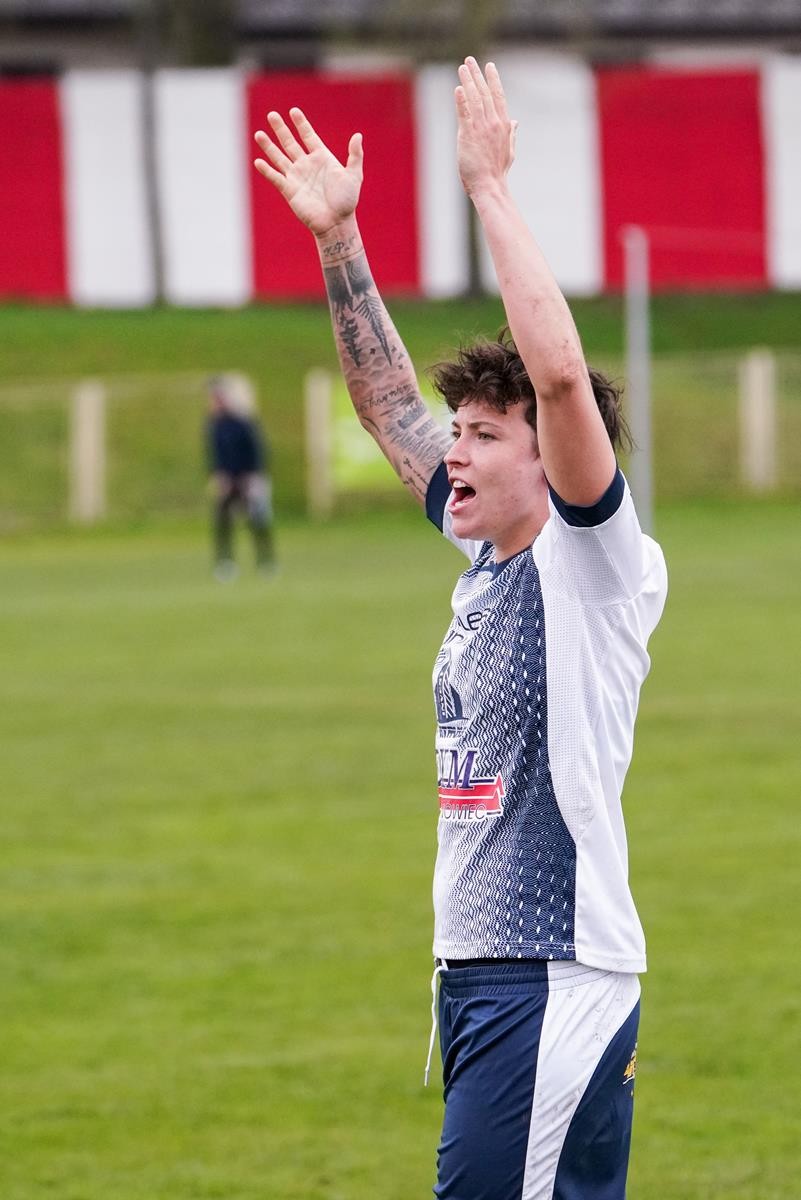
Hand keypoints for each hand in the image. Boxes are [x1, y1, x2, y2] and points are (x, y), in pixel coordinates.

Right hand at [254, 108, 362, 236]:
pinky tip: (258, 161)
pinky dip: (267, 170)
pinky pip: (276, 178)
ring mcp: (297, 177)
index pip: (308, 136)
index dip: (301, 124)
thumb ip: (355, 155)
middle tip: (272, 114)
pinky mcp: (289, 191)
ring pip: (279, 157)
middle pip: (290, 143)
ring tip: (259, 134)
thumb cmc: (347, 201)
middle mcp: (307, 165)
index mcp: (322, 158)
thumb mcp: (354, 176)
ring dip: (269, 146)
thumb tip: (358, 135)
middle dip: (281, 129)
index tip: (293, 111)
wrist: (336, 223)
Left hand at [455, 58, 517, 196]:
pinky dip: (461, 100)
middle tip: (470, 60)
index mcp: (504, 125)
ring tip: (462, 68)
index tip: (489, 66)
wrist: (489, 186)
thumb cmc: (497, 172)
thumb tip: (516, 122)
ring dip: (468, 81)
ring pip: (474, 99)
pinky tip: (458, 88)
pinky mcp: (468, 135)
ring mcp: (481, 128)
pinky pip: (464, 113)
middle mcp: (493, 123)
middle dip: (477, 74)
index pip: (498, 96)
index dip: (493, 79)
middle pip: (485, 93)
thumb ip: (511, 134)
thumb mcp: (509, 150)